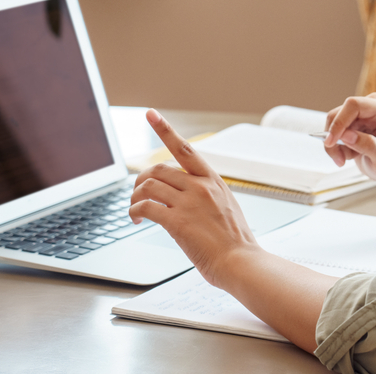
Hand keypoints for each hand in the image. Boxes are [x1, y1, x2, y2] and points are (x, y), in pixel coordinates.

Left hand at [129, 109, 259, 287]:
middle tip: (137, 193)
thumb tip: (187, 196)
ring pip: (149, 186)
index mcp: (213, 181)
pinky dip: (135, 212)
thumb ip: (207, 195)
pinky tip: (136, 220)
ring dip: (135, 197)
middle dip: (142, 179)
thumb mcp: (226, 207)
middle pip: (159, 169)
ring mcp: (189, 203)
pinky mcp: (178, 222)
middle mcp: (200, 187)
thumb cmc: (235, 242)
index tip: (151, 114)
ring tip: (134, 210)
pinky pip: (146, 208)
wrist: (241, 262)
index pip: (185, 148)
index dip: (165, 129)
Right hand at [322, 93, 375, 184]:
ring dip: (334, 145)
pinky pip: (331, 129)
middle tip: (339, 160)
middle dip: (334, 138)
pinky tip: (348, 154)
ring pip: (332, 122)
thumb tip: (347, 135)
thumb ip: (369, 147)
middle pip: (339, 113)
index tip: (331, 142)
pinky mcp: (349, 119)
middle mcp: (370, 106)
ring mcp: (358, 111)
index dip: (339, 122)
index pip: (355, 105)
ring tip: (348, 158)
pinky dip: (335, 145)